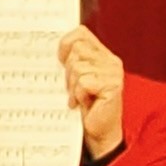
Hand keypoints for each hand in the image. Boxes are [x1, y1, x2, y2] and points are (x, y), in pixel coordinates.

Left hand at [61, 26, 128, 158]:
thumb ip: (72, 60)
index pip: (81, 33)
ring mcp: (113, 73)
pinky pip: (84, 82)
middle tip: (72, 87)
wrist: (100, 132)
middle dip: (68, 70)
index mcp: (102, 55)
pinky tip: (83, 103)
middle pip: (77, 50)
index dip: (66, 44)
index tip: (60, 60)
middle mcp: (111, 60)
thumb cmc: (88, 106)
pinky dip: (79, 94)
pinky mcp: (113, 86)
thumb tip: (51, 48)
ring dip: (73, 86)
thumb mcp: (77, 79)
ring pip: (78, 67)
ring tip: (78, 97)